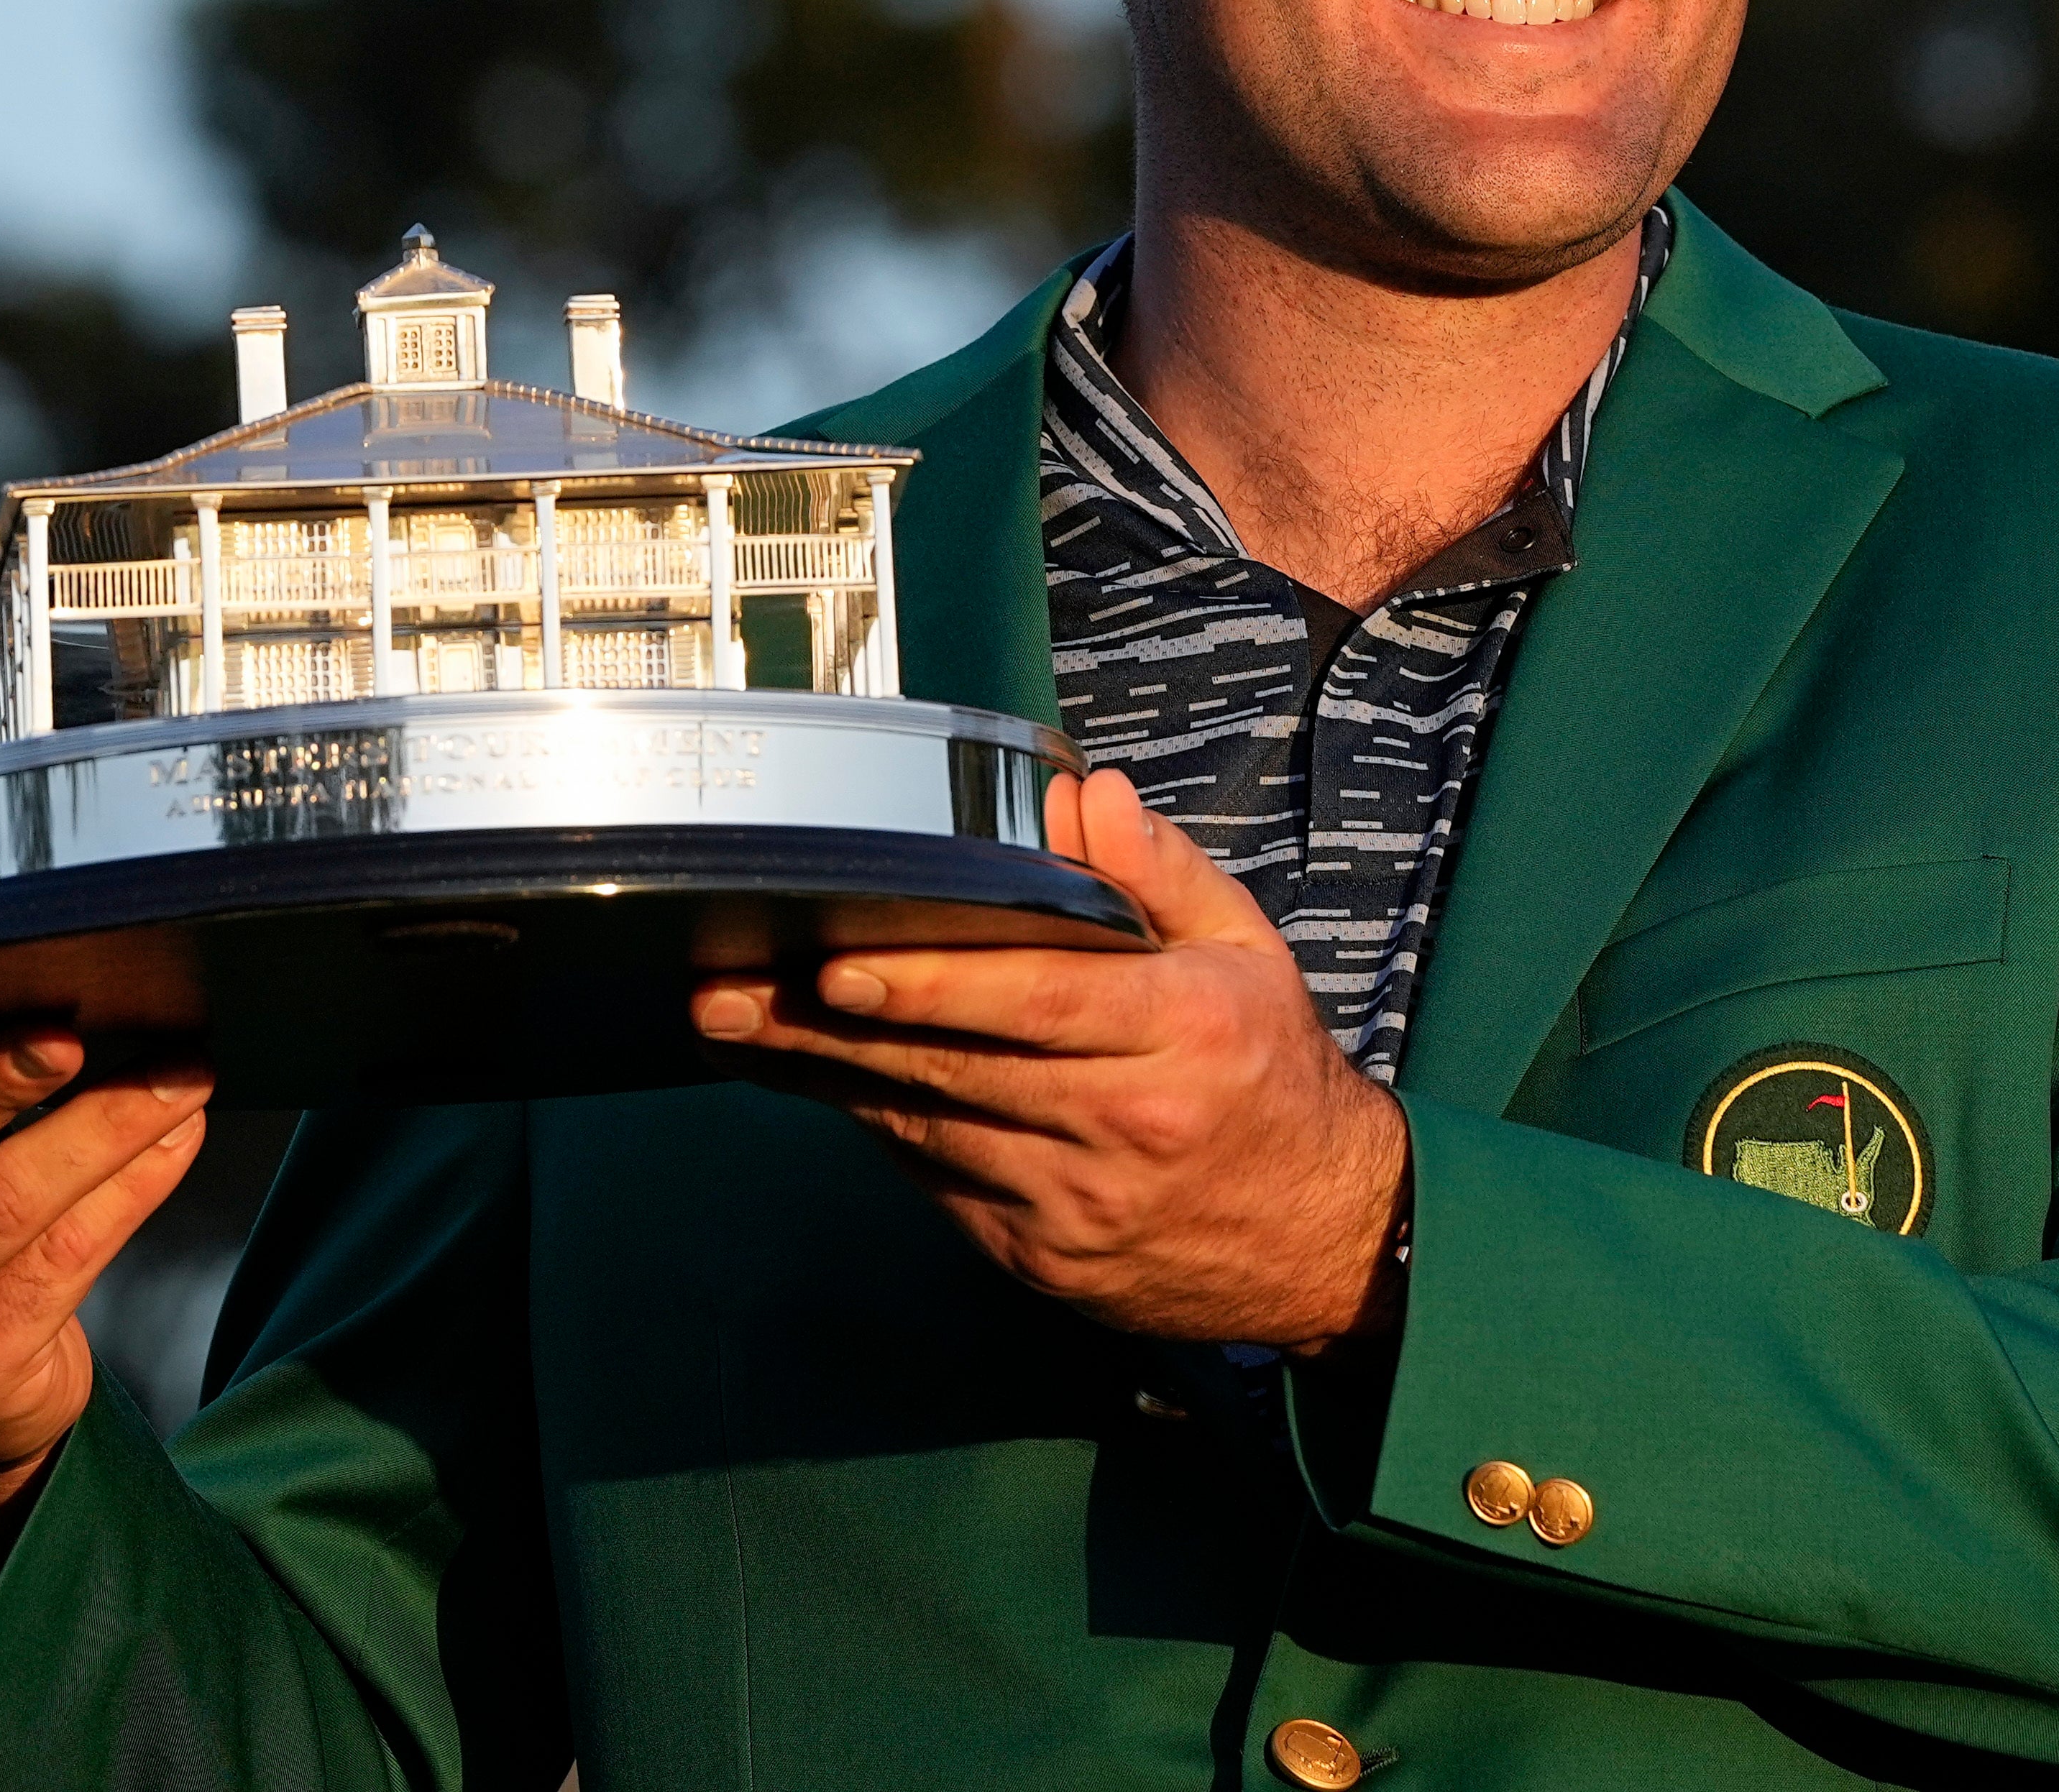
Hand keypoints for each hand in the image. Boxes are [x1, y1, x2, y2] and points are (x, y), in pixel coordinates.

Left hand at [690, 768, 1409, 1350]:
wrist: (1326, 1240)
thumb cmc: (1275, 1078)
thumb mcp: (1250, 953)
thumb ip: (1163, 873)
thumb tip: (1088, 799)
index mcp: (1186, 1032)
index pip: (1041, 1001)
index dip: (933, 986)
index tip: (841, 965)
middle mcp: (1128, 1121)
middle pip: (957, 1068)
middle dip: (832, 1028)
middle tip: (731, 992)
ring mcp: (1078, 1203)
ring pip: (928, 1129)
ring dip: (827, 1075)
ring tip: (739, 1024)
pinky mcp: (1042, 1258)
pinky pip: (938, 1182)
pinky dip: (877, 1127)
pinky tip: (821, 1081)